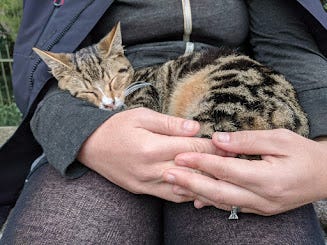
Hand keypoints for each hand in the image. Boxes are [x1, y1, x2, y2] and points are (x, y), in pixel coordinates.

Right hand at [78, 107, 224, 201]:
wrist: (89, 146)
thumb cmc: (115, 127)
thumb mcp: (141, 116)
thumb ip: (170, 123)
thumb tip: (196, 128)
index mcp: (151, 147)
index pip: (192, 149)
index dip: (213, 147)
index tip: (228, 145)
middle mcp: (151, 169)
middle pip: (192, 170)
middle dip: (215, 165)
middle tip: (232, 161)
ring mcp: (146, 183)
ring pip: (185, 189)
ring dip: (205, 183)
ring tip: (222, 177)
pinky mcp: (142, 190)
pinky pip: (171, 197)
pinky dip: (188, 194)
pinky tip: (200, 189)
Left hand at [163, 129, 326, 214]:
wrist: (325, 176)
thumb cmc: (304, 153)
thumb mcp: (279, 138)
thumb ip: (246, 140)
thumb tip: (217, 140)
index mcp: (268, 178)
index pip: (226, 169)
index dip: (201, 162)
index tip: (180, 156)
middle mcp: (263, 197)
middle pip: (219, 191)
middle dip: (190, 182)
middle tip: (167, 173)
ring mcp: (261, 207)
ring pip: (222, 202)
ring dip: (196, 193)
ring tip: (174, 185)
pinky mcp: (260, 209)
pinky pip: (231, 207)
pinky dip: (211, 202)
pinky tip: (195, 199)